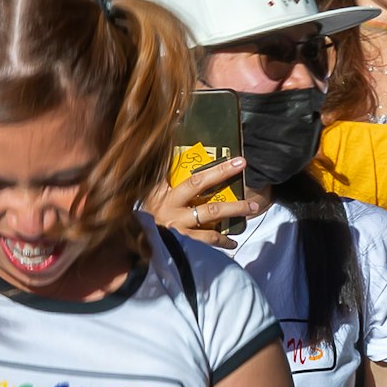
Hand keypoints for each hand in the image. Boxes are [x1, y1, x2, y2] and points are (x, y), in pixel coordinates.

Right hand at [145, 154, 262, 246]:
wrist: (134, 238)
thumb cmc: (146, 211)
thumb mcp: (151, 190)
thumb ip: (163, 171)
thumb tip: (176, 143)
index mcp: (165, 193)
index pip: (195, 179)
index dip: (219, 171)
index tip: (239, 163)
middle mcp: (172, 210)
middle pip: (208, 204)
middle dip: (233, 198)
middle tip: (253, 196)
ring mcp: (178, 229)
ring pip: (211, 222)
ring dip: (233, 215)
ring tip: (251, 211)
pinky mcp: (182, 243)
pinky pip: (207, 242)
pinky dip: (221, 242)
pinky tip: (231, 243)